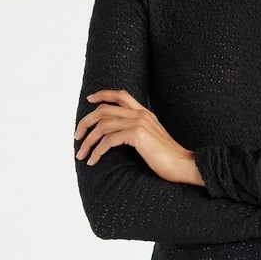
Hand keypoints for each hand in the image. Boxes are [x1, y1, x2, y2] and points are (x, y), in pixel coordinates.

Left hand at [75, 89, 194, 182]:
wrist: (183, 164)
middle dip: (85, 123)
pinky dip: (97, 151)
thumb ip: (137, 132)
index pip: (120, 95)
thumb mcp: (151, 139)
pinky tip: (93, 161)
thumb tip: (118, 136)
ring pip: (102, 126)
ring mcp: (139, 122)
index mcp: (145, 113)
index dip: (102, 95)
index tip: (89, 99)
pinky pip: (108, 140)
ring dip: (87, 141)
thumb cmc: (167, 158)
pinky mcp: (137, 134)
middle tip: (77, 137)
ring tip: (81, 155)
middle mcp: (141, 114)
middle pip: (104, 110)